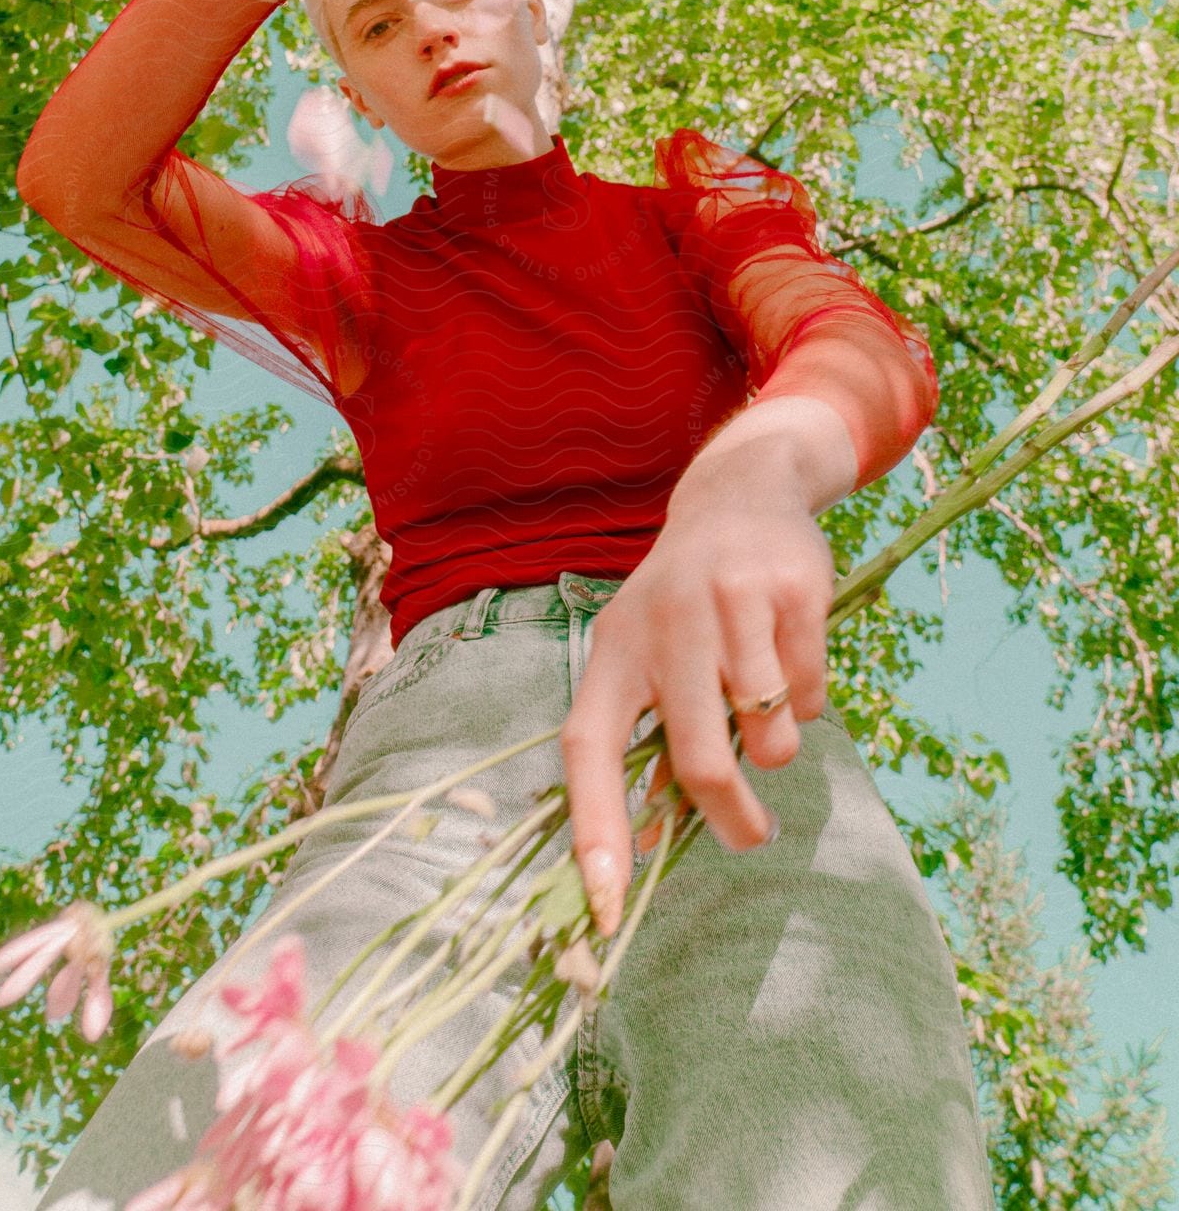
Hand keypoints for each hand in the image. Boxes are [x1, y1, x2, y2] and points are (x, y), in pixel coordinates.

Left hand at [560, 465, 834, 936]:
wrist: (739, 495)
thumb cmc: (681, 603)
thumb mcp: (642, 651)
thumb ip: (642, 733)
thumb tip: (646, 839)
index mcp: (613, 652)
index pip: (587, 747)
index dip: (592, 827)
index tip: (603, 904)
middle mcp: (664, 625)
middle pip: (699, 759)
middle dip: (731, 816)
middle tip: (752, 836)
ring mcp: (729, 604)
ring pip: (768, 732)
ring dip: (776, 742)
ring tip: (764, 699)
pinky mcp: (792, 591)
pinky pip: (811, 692)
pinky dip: (808, 695)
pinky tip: (788, 649)